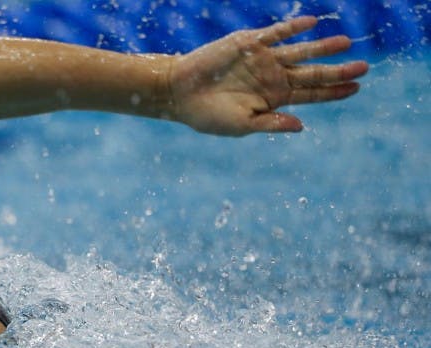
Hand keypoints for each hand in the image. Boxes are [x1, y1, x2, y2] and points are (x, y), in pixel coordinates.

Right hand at [168, 16, 368, 135]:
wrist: (178, 93)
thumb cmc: (208, 115)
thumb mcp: (242, 125)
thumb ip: (272, 123)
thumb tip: (302, 126)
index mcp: (274, 98)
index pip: (311, 94)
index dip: (333, 92)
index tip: (356, 88)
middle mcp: (273, 77)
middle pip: (312, 72)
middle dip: (338, 71)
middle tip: (364, 67)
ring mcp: (262, 59)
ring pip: (300, 51)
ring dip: (322, 47)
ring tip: (346, 43)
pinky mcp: (248, 44)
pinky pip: (275, 34)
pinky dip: (292, 28)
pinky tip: (311, 24)